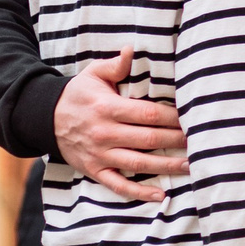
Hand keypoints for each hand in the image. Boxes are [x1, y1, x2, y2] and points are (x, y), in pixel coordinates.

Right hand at [58, 49, 187, 202]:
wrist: (44, 118)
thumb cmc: (78, 94)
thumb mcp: (93, 74)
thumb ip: (115, 65)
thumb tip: (132, 50)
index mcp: (107, 108)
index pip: (147, 114)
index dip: (172, 118)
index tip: (191, 118)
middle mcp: (104, 133)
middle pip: (148, 139)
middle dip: (176, 141)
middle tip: (200, 141)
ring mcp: (99, 154)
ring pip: (138, 163)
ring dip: (166, 166)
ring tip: (191, 166)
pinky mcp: (94, 170)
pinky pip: (118, 185)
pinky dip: (139, 192)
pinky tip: (160, 196)